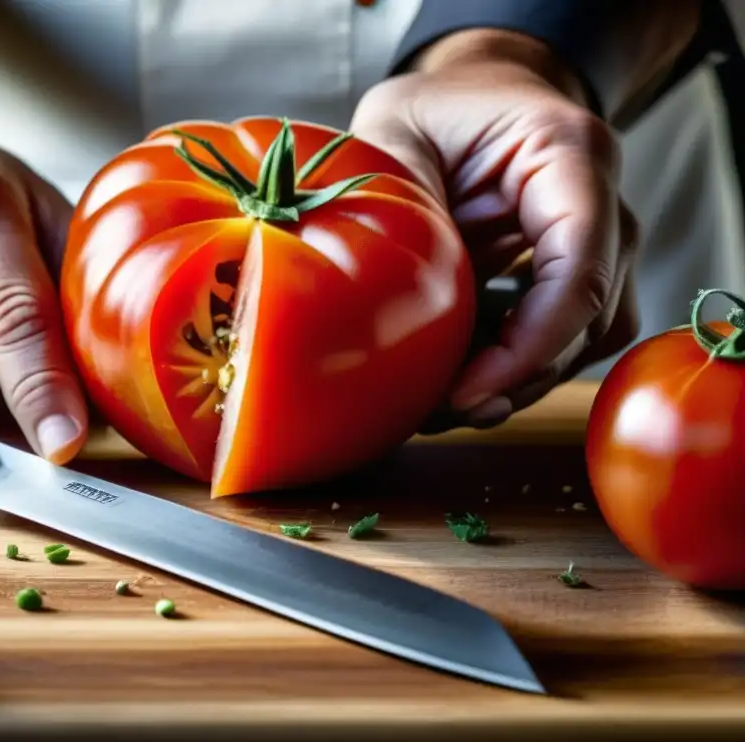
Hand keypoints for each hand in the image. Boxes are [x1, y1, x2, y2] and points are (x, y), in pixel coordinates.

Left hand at [350, 29, 640, 431]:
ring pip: (585, 340)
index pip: (578, 266)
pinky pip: (564, 340)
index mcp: (569, 153)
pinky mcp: (575, 277)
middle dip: (518, 377)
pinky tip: (459, 385)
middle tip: (442, 412)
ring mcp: (600, 244)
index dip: (531, 344)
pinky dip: (515, 370)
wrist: (469, 99)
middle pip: (589, 317)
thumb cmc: (432, 111)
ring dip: (518, 384)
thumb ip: (393, 201)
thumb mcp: (394, 134)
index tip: (468, 390)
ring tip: (442, 409)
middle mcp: (602, 203)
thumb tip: (368, 297)